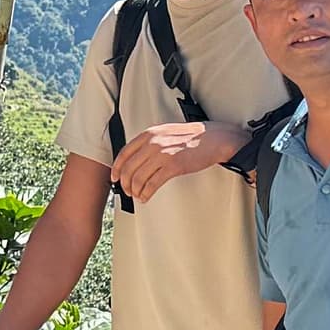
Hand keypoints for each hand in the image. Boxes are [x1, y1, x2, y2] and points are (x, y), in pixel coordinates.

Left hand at [109, 121, 242, 204]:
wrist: (214, 138)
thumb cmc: (192, 136)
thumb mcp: (165, 132)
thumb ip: (150, 142)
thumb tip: (136, 159)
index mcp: (149, 134)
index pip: (124, 153)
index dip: (116, 169)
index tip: (115, 178)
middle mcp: (153, 143)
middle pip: (129, 168)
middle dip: (125, 183)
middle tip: (128, 191)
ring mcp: (163, 154)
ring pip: (138, 178)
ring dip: (135, 191)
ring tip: (138, 195)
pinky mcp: (173, 166)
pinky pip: (152, 184)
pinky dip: (146, 193)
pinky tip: (146, 197)